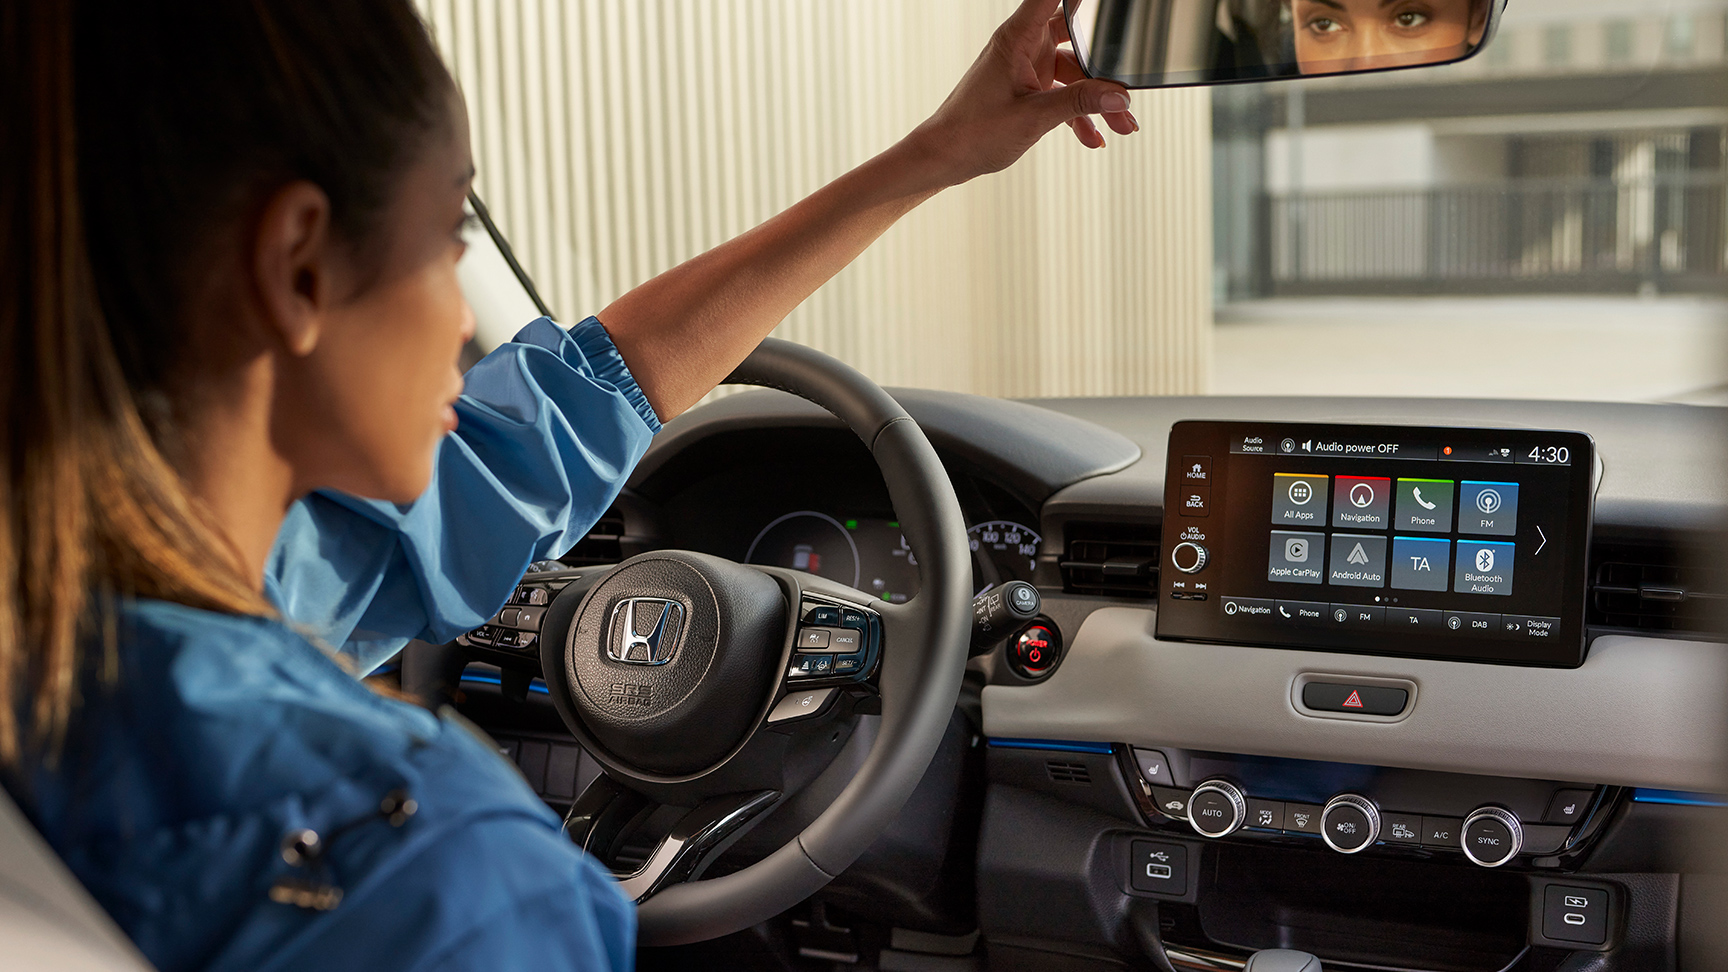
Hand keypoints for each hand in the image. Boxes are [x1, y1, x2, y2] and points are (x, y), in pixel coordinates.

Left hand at [905, 0, 1136, 187]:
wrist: (944, 158)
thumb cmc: (971, 132)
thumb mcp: (1033, 117)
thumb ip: (1079, 103)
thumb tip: (1119, 98)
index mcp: (1018, 37)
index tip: (1111, 4)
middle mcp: (1023, 46)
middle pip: (1077, 40)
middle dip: (1105, 66)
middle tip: (1130, 88)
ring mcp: (1027, 67)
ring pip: (1074, 74)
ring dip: (1097, 99)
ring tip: (1122, 125)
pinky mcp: (1028, 89)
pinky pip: (1063, 94)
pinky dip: (1078, 114)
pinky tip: (1094, 137)